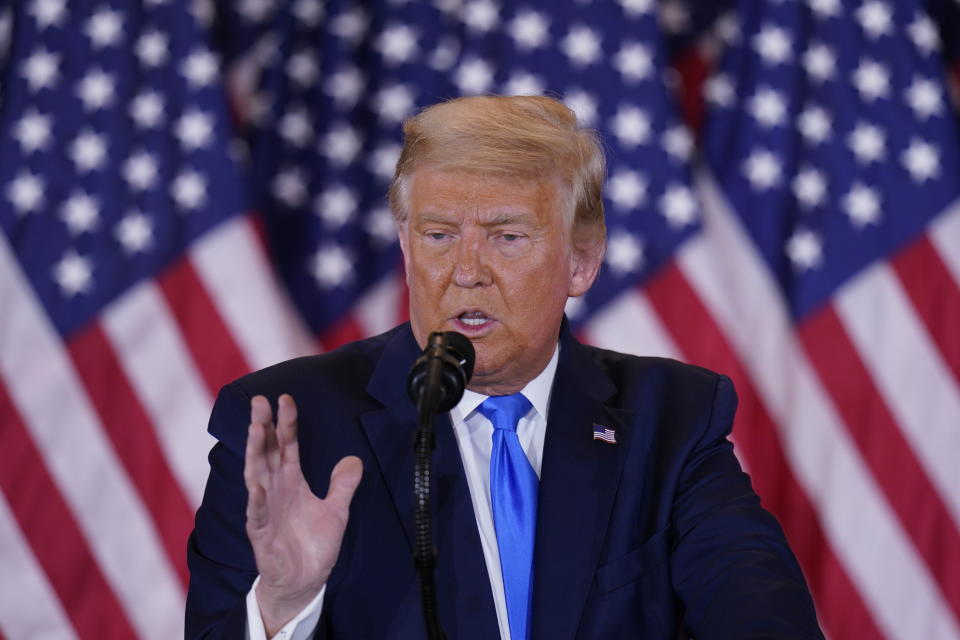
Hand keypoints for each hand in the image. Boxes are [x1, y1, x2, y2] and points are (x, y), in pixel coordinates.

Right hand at [244, 394, 362, 635]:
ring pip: (257, 476)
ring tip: (255, 429)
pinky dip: (257, 502)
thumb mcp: (336, 511)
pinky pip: (257, 516)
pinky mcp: (261, 535)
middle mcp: (275, 491)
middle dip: (263, 427)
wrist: (302, 582)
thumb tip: (353, 459)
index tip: (286, 399)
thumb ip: (342, 485)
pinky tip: (257, 488)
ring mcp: (266, 511)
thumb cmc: (312, 545)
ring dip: (255, 453)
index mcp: (291, 482)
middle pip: (266, 453)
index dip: (286, 423)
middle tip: (260, 401)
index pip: (287, 446)